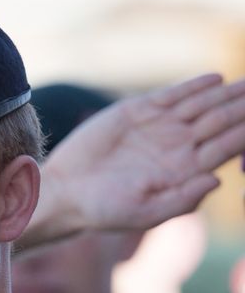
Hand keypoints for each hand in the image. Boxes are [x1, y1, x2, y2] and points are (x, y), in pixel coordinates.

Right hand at [34, 74, 244, 239]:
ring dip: (229, 93)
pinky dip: (195, 86)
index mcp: (186, 171)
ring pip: (204, 105)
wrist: (64, 191)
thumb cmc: (102, 210)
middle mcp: (179, 146)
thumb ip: (182, 201)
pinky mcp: (138, 110)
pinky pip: (174, 95)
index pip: (228, 148)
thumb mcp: (144, 213)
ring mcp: (161, 127)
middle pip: (222, 121)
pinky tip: (216, 80)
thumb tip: (217, 180)